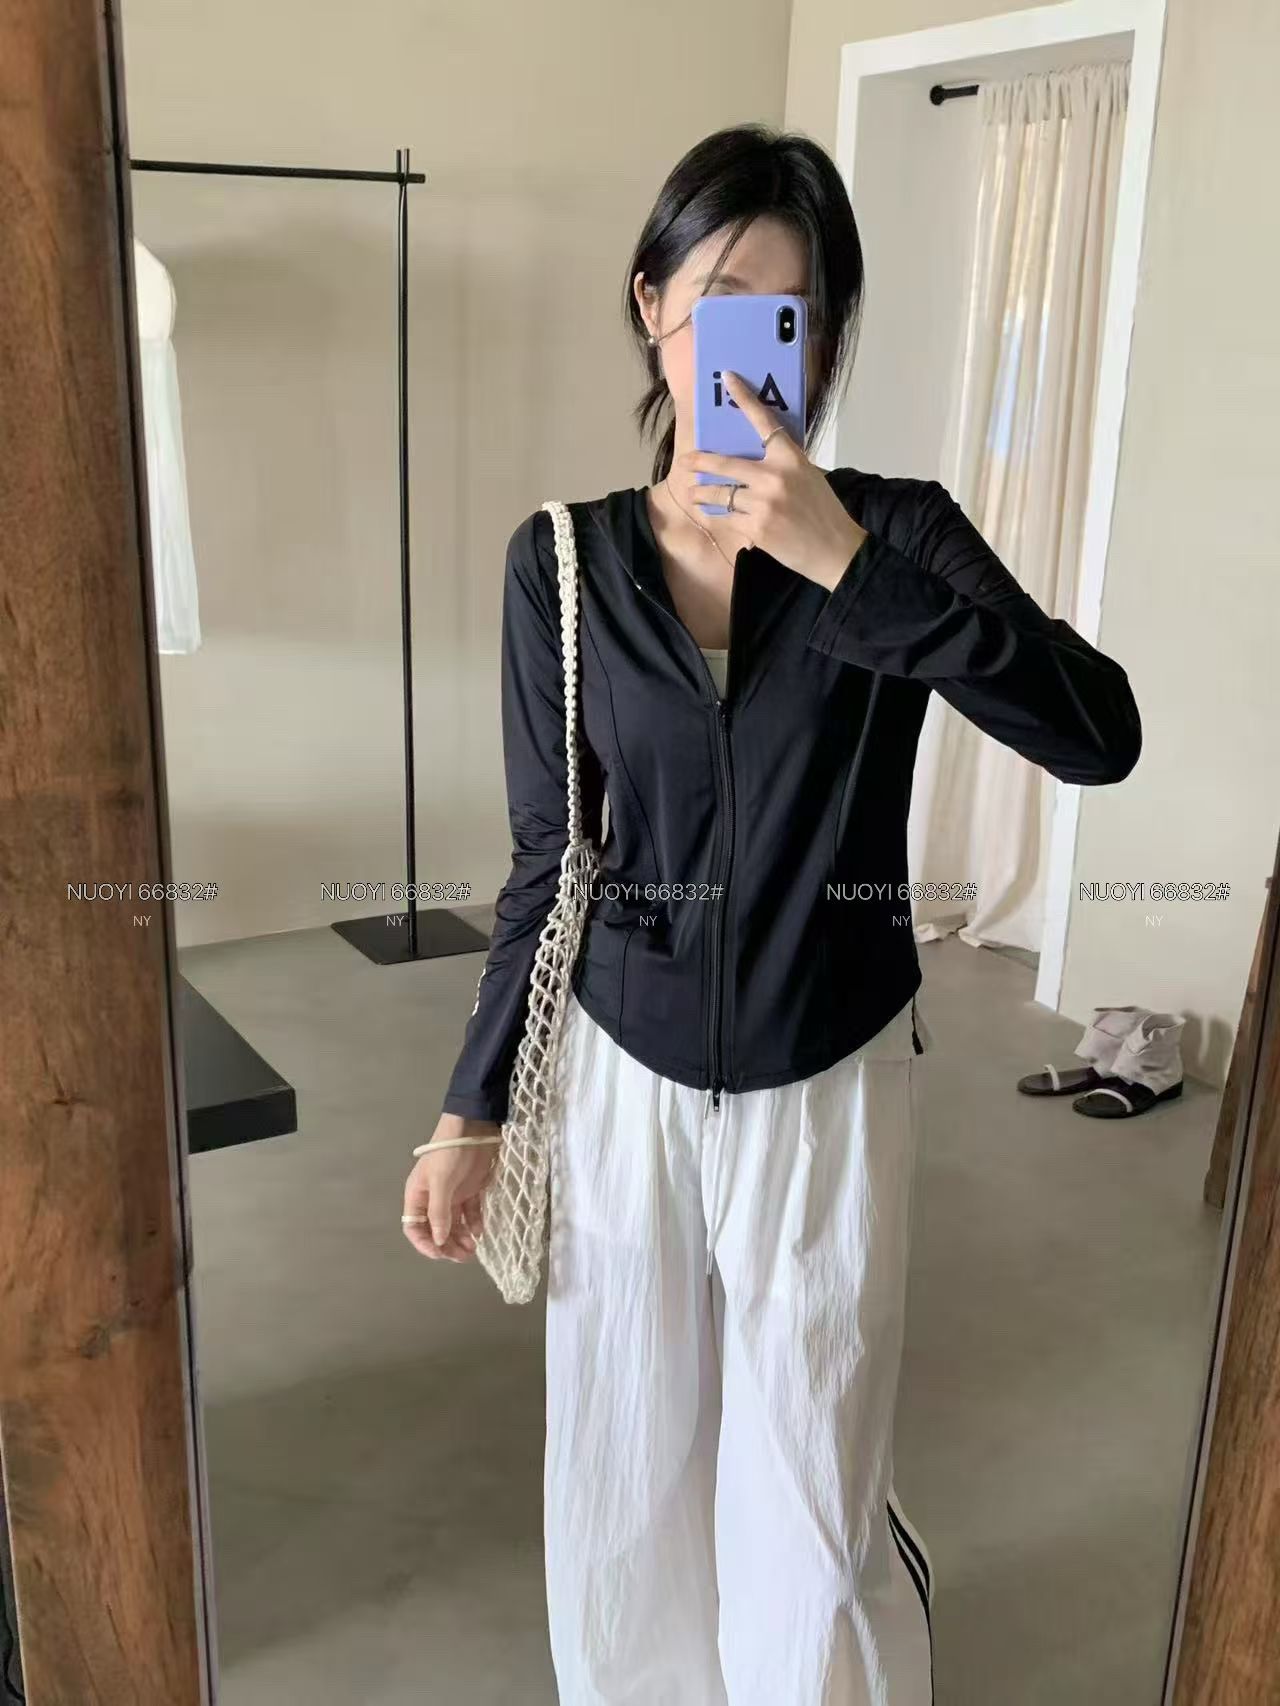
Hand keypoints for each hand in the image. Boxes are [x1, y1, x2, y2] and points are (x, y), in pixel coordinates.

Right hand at [402, 1112, 500, 1261]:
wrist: (472, 1125)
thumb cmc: (449, 1153)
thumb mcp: (440, 1182)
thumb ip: (439, 1212)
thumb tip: (438, 1241)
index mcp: (418, 1195)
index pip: (415, 1227)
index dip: (425, 1243)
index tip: (439, 1254)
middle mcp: (433, 1198)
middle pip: (436, 1229)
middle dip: (446, 1245)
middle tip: (462, 1257)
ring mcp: (452, 1194)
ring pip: (454, 1224)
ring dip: (461, 1238)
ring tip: (472, 1250)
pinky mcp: (470, 1189)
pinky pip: (470, 1213)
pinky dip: (474, 1224)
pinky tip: (480, 1232)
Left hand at [676, 370, 867, 589]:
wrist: (834, 549)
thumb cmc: (823, 511)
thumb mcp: (808, 476)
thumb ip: (782, 465)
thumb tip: (753, 459)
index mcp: (791, 458)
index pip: (764, 421)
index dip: (745, 398)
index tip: (728, 378)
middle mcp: (774, 477)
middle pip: (725, 463)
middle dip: (700, 462)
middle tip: (686, 461)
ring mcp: (763, 504)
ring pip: (721, 494)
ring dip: (703, 494)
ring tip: (694, 494)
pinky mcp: (756, 528)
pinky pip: (729, 518)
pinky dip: (724, 516)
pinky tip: (718, 515)